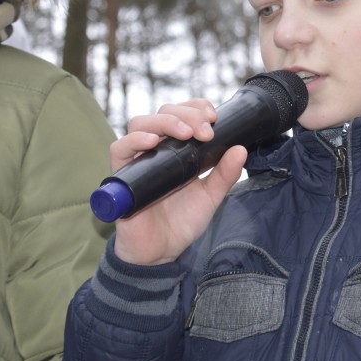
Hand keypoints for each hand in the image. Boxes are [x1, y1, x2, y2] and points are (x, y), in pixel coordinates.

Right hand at [110, 99, 247, 265]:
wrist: (161, 253)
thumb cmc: (182, 222)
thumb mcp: (210, 196)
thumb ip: (225, 174)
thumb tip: (241, 148)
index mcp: (177, 148)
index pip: (181, 113)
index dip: (195, 107)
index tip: (214, 115)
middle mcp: (156, 149)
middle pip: (163, 112)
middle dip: (186, 114)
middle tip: (205, 130)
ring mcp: (137, 160)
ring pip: (140, 123)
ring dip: (164, 122)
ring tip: (185, 133)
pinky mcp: (122, 175)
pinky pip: (119, 148)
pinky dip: (134, 140)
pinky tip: (152, 142)